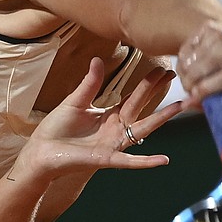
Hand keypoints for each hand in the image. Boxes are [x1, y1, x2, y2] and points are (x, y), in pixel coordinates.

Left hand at [10, 58, 181, 183]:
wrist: (40, 153)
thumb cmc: (55, 130)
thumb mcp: (75, 102)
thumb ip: (90, 84)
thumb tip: (97, 60)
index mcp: (109, 115)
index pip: (134, 97)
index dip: (148, 83)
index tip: (163, 69)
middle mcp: (116, 129)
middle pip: (143, 108)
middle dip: (159, 93)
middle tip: (176, 77)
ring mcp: (114, 144)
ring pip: (143, 129)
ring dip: (162, 118)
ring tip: (181, 107)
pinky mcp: (106, 158)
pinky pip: (130, 160)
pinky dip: (147, 161)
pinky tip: (164, 160)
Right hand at [176, 20, 221, 105]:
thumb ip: (214, 103)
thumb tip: (187, 104)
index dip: (206, 89)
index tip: (194, 96)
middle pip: (201, 69)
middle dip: (189, 84)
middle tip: (189, 90)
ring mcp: (220, 36)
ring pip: (189, 60)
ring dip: (184, 74)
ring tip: (190, 78)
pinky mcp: (208, 28)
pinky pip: (184, 49)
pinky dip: (183, 60)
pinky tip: (192, 64)